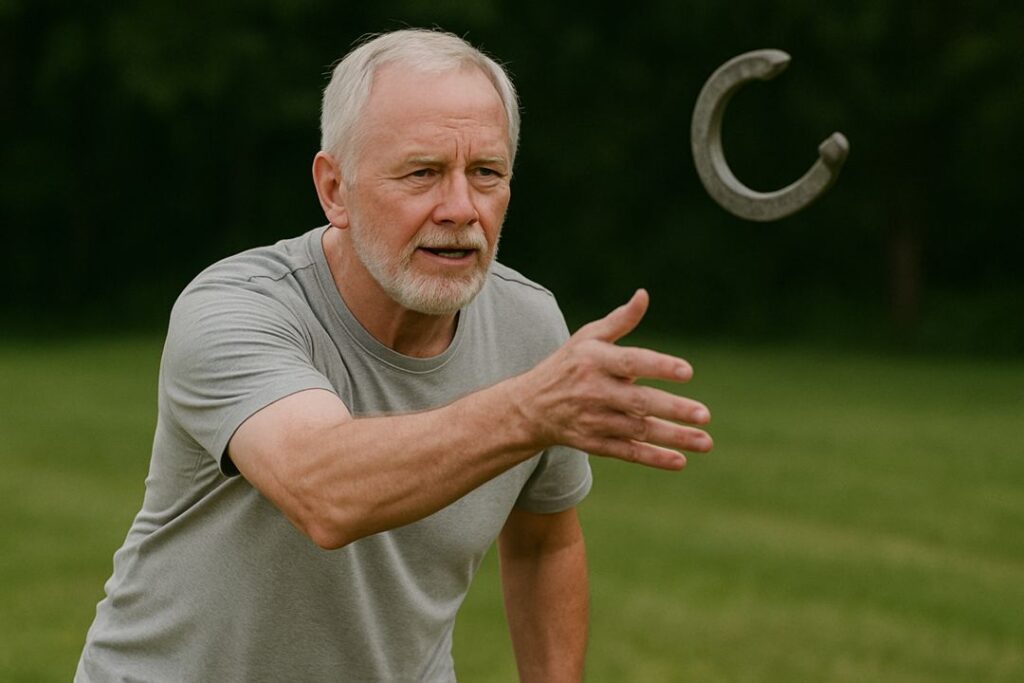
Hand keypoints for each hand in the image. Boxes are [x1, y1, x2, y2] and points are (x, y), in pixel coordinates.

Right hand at [511, 289, 711, 469]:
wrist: (531, 407)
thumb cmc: (568, 364)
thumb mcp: (587, 338)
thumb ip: (620, 320)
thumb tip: (644, 295)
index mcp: (594, 361)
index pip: (631, 363)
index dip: (659, 366)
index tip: (687, 372)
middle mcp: (594, 391)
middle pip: (638, 402)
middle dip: (672, 409)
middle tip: (704, 414)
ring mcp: (594, 420)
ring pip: (638, 431)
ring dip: (673, 437)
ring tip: (705, 442)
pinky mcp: (594, 443)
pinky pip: (627, 452)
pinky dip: (653, 458)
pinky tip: (680, 460)